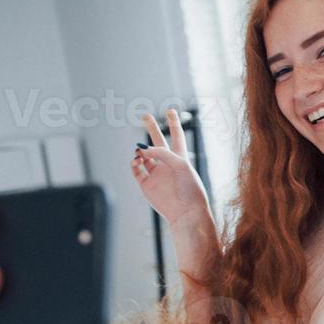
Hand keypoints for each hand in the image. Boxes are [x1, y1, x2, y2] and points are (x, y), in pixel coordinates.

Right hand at [131, 109, 209, 226]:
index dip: (174, 123)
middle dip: (152, 128)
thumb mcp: (180, 165)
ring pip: (143, 156)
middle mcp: (167, 165)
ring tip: (141, 152)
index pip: (177, 136)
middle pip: (158, 142)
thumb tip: (141, 150)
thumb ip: (162, 153)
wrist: (186, 212)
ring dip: (140, 151)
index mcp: (180, 158)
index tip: (170, 110)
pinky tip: (137, 160)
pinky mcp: (146, 185)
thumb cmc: (189, 189)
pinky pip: (136, 170)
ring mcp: (156, 174)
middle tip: (145, 115)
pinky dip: (134, 163)